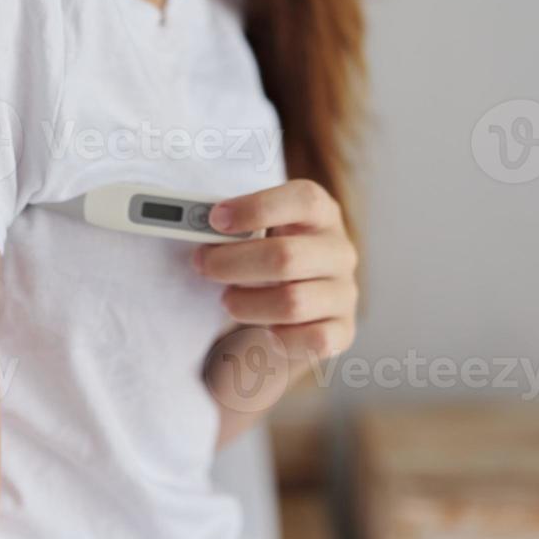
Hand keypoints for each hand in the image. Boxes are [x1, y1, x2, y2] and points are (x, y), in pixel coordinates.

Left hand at [194, 179, 358, 360]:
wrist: (292, 311)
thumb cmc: (264, 262)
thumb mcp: (255, 234)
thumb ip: (234, 227)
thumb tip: (193, 222)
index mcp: (322, 214)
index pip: (304, 200)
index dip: (257, 207)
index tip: (216, 219)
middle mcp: (340, 251)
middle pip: (286, 256)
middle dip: (233, 262)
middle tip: (204, 264)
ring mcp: (345, 292)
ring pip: (292, 302)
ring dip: (246, 304)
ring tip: (228, 300)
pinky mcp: (343, 330)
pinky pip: (309, 338)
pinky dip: (273, 337)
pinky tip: (258, 329)